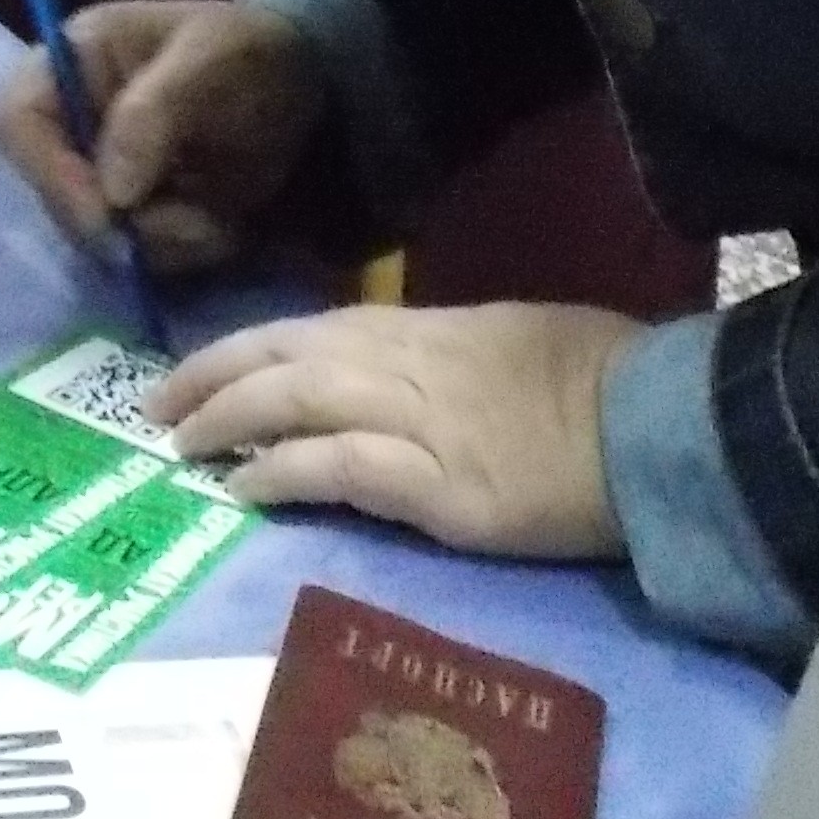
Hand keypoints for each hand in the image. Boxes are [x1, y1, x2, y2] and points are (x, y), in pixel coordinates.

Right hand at [0, 0, 326, 282]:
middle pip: (54, 195)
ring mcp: (104, 176)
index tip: (106, 212)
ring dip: (163, 243)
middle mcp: (73, 124)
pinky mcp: (138, 217)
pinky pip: (141, 257)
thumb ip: (154, 112)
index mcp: (72, 62)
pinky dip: (185, 252)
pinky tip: (224, 227)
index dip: (48, 172)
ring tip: (219, 217)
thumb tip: (113, 191)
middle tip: (191, 224)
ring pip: (98, 238)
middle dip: (121, 224)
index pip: (17, 121)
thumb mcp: (209, 59)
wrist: (310, 83)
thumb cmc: (251, 52)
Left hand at [155, 303, 640, 561]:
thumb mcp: (521, 340)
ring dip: (226, 420)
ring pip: (296, 400)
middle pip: (287, 355)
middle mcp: (412, 364)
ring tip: (181, 447)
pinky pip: (337, 467)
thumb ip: (455, 355)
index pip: (317, 328)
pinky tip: (240, 490)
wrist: (661, 427)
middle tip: (157, 406)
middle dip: (213, 376)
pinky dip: (280, 472)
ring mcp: (421, 423)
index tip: (202, 365)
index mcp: (433, 329)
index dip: (250, 345)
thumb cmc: (609, 382)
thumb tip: (411, 372)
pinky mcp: (437, 486)